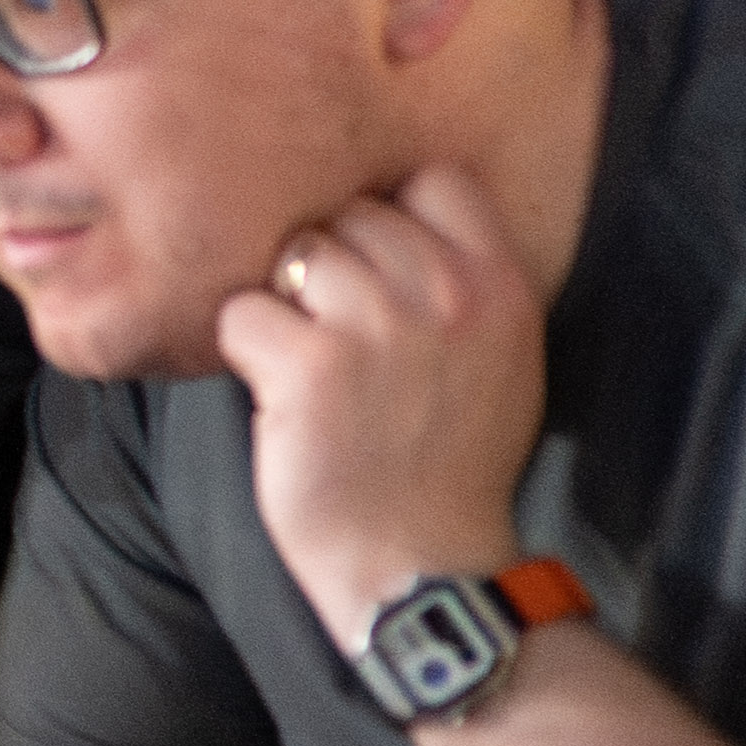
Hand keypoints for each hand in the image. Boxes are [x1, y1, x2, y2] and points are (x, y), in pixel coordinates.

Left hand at [219, 163, 549, 650]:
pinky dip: (247, 351)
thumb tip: (395, 204)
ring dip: (287, 307)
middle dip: (331, 270)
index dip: (392, 216)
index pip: (433, 181)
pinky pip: (244, 310)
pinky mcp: (311, 365)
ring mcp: (378, 326)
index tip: (380, 273)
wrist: (421, 565)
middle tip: (339, 343)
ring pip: (295, 253)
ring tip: (310, 370)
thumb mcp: (500, 358)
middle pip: (351, 214)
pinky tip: (280, 396)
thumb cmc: (449, 461)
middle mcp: (447, 295)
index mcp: (501, 286)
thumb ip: (464, 279)